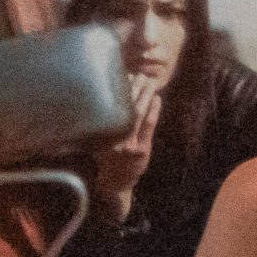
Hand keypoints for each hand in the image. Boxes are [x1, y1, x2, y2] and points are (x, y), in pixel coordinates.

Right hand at [92, 80, 163, 223]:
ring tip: (151, 82)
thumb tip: (108, 93)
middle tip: (140, 74)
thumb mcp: (98, 138)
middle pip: (125, 107)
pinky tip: (158, 99)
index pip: (110, 106)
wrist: (116, 182)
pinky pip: (149, 126)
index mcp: (99, 133)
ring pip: (138, 115)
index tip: (124, 74)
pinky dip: (154, 111)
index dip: (118, 89)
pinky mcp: (142, 150)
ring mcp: (128, 145)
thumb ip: (103, 120)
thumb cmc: (107, 156)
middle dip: (135, 89)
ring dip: (146, 96)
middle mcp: (111, 138)